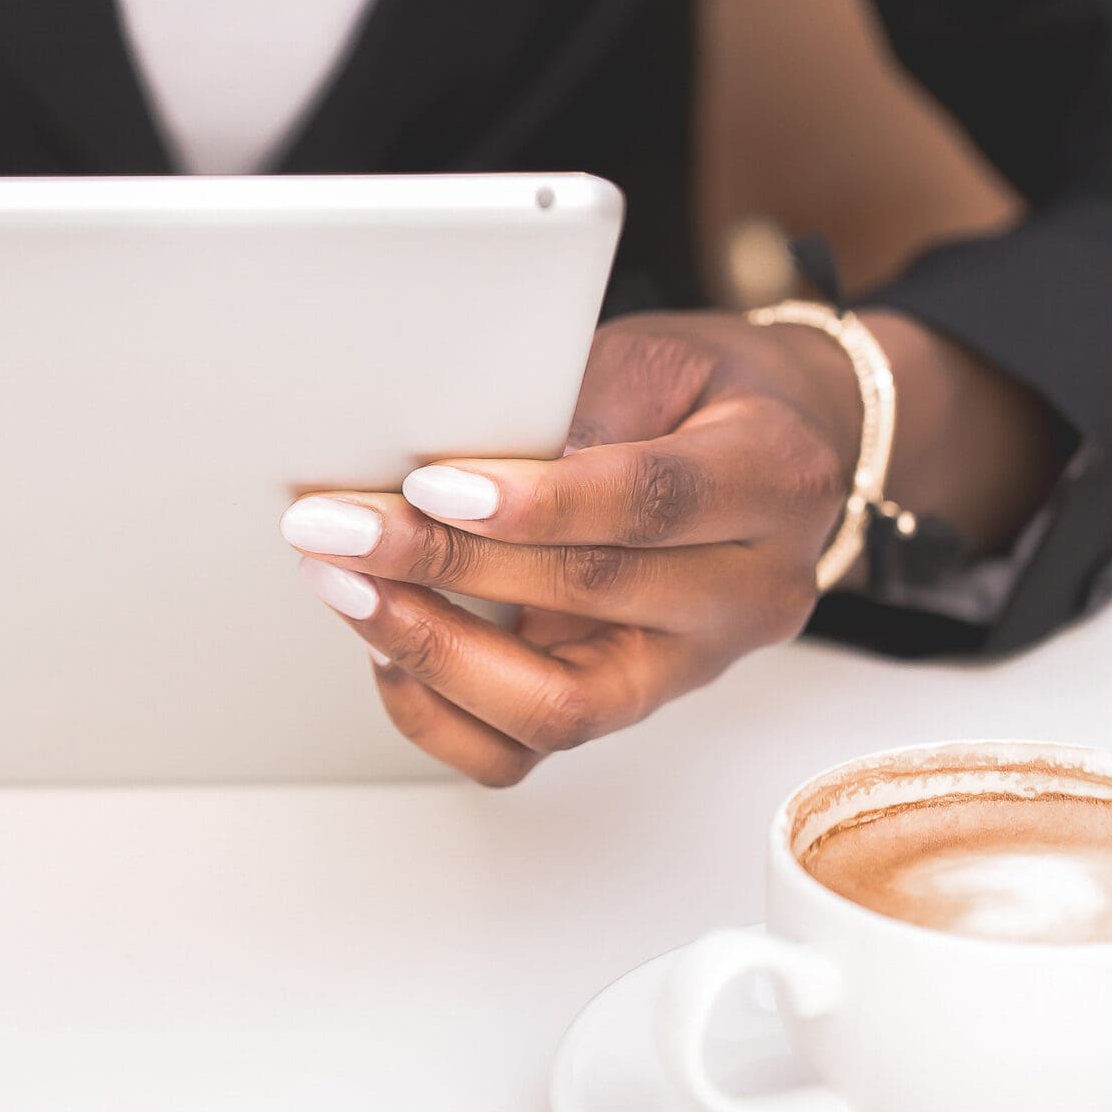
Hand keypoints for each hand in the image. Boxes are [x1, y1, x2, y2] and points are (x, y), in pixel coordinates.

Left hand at [279, 308, 1062, 785]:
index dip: (533, 501)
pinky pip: (519, 753)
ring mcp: (688, 667)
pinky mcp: (625, 710)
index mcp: (771, 479)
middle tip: (340, 528)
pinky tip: (385, 646)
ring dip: (429, 648)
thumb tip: (426, 449)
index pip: (649, 501)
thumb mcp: (647, 358)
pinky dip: (437, 710)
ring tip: (345, 586)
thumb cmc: (696, 396)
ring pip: (556, 706)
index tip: (429, 485)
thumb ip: (560, 405)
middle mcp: (747, 592)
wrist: (765, 451)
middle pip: (591, 595)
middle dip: (444, 562)